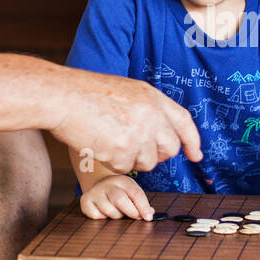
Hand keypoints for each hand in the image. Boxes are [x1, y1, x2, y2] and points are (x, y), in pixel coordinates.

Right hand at [50, 69, 202, 174]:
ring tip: (110, 140)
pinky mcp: (123, 150)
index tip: (196, 154)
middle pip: (169, 148)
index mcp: (153, 97)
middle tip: (135, 149)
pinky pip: (125, 168)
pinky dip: (113, 163)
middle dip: (156, 154)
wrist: (63, 97)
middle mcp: (152, 115)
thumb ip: (148, 109)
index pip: (184, 121)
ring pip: (147, 162)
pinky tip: (100, 145)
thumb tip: (162, 133)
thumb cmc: (87, 94)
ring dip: (131, 159)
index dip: (192, 140)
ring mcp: (139, 133)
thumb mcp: (126, 91)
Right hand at [79, 174, 153, 219]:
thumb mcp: (131, 191)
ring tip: (118, 213)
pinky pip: (96, 216)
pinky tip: (104, 213)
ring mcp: (95, 192)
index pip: (135, 193)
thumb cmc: (118, 191)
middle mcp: (107, 184)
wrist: (97, 184)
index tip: (148, 217)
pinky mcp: (85, 201)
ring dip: (117, 216)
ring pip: (109, 211)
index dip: (143, 207)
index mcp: (122, 181)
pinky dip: (103, 218)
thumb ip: (140, 201)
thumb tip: (150, 213)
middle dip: (130, 212)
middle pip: (120, 200)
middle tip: (135, 217)